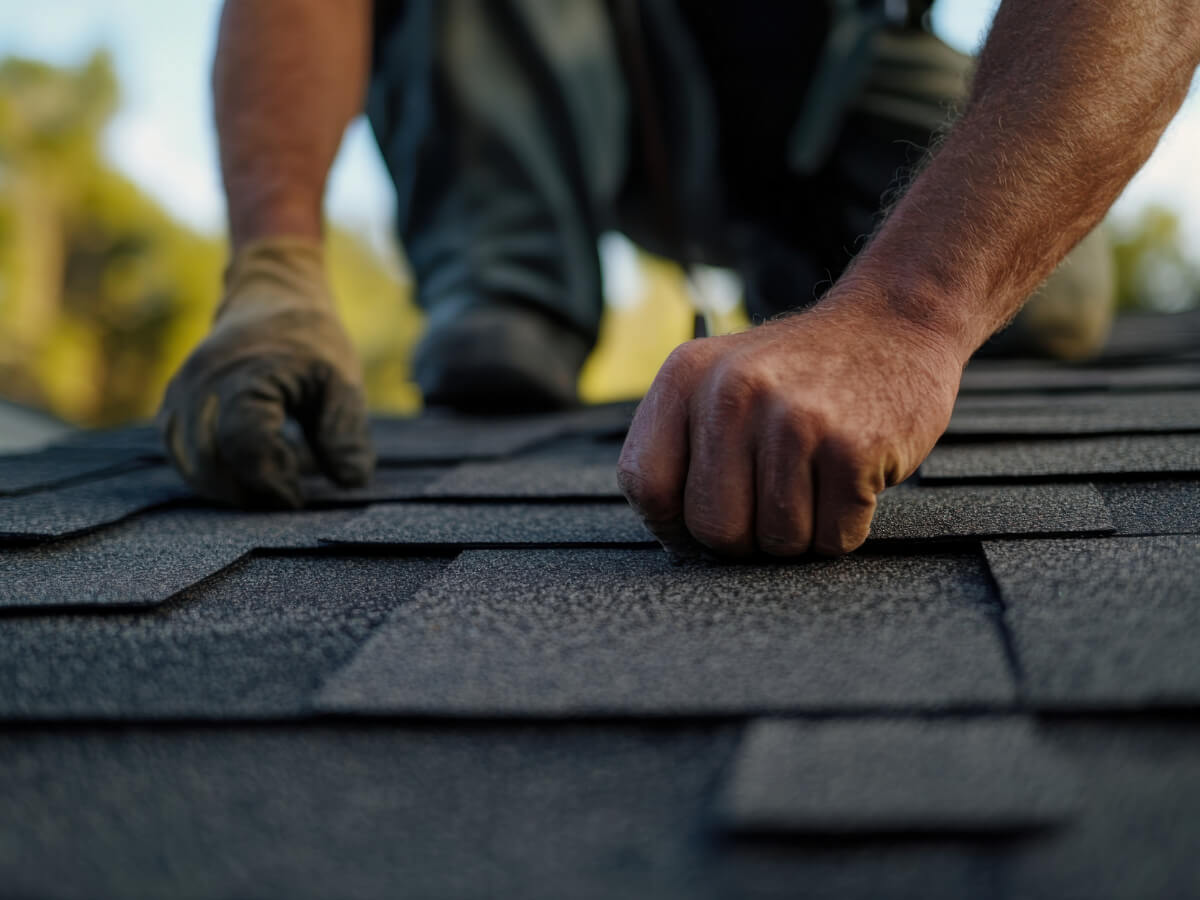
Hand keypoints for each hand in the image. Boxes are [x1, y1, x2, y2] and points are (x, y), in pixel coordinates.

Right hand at [158, 238, 374, 507]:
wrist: (270, 295)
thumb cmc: (310, 338)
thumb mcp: (341, 379)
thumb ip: (346, 431)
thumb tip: (351, 482)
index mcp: (244, 376)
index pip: (244, 446)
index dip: (271, 483)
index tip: (299, 497)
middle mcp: (200, 385)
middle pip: (209, 464)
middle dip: (250, 494)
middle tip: (287, 496)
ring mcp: (180, 395)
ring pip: (189, 466)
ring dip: (228, 490)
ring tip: (270, 484)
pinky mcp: (173, 405)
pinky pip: (180, 454)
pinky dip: (211, 475)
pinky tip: (247, 473)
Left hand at [617, 289, 962, 557]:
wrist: (894, 324)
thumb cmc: (803, 372)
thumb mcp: (723, 379)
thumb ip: (686, 444)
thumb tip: (675, 539)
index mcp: (686, 377)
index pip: (645, 483)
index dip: (671, 524)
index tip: (700, 528)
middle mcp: (732, 393)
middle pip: (713, 527)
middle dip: (746, 538)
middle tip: (773, 501)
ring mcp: (793, 420)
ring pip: (777, 541)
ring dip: (801, 533)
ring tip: (814, 480)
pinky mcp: (852, 449)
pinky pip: (832, 539)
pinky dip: (844, 528)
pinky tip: (849, 479)